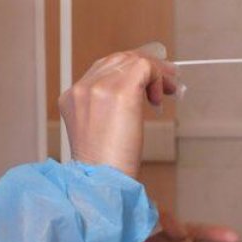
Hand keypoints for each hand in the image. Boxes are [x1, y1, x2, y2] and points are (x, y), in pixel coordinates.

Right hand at [58, 44, 178, 176]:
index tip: (149, 80)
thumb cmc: (104, 166)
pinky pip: (144, 68)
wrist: (101, 180)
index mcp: (72, 97)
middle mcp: (82, 88)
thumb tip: (140, 92)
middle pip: (118, 60)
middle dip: (145, 66)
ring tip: (169, 89)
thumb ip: (108, 108)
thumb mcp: (98, 131)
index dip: (129, 70)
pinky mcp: (120, 91)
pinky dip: (158, 78)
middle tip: (167, 80)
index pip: (104, 69)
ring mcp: (98, 87)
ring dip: (155, 73)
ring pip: (132, 61)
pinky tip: (159, 98)